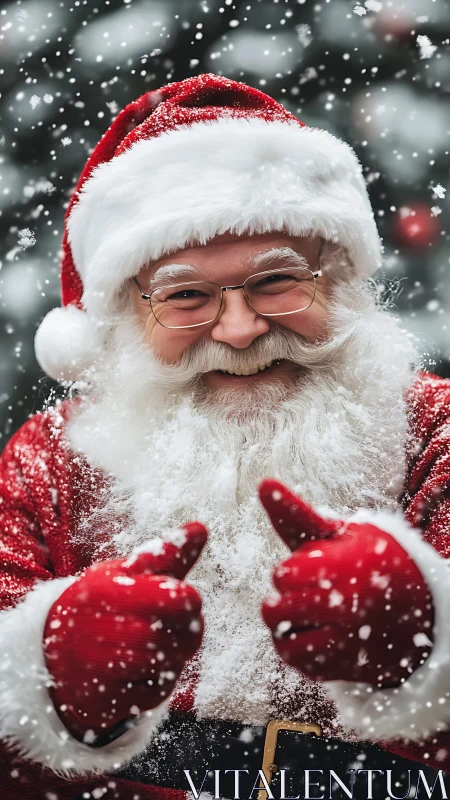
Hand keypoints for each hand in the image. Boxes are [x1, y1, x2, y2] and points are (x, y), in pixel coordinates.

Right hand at [43, 523, 206, 742]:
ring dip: (173, 656)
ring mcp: (98, 669)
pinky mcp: (104, 701)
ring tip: (156, 644)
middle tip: (174, 625)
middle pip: (173, 635)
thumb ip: (166, 554)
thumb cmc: (100, 606)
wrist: (53, 656)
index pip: (173, 597)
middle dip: (184, 631)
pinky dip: (159, 683)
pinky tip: (143, 670)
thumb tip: (200, 528)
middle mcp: (98, 629)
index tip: (180, 596)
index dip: (187, 599)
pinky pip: (154, 694)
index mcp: (107, 590)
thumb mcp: (126, 573)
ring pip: (165, 664)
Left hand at [259, 480, 433, 687]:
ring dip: (286, 626)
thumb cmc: (368, 560)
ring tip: (305, 613)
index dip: (290, 571)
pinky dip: (296, 648)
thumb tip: (264, 481)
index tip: (312, 569)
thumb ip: (296, 514)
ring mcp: (345, 642)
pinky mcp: (343, 667)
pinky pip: (298, 662)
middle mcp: (344, 608)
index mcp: (342, 569)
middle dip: (284, 599)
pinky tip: (313, 632)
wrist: (419, 609)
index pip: (284, 575)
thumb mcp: (340, 534)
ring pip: (283, 641)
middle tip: (307, 593)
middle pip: (277, 610)